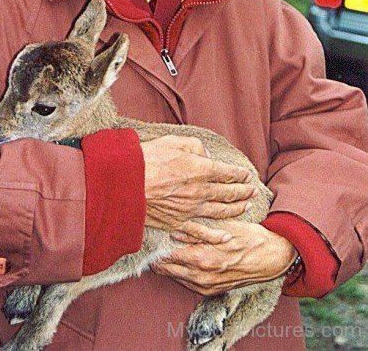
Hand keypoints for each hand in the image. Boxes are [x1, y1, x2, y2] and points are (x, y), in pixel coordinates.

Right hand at [140, 135, 255, 230]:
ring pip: (220, 211)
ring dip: (235, 209)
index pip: (228, 173)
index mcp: (201, 169)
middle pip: (228, 193)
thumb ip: (196, 147)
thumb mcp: (174, 141)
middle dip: (243, 191)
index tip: (246, 175)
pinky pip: (201, 232)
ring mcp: (190, 209)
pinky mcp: (178, 222)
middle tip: (252, 191)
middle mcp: (200, 191)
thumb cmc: (148, 158)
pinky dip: (215, 236)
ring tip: (245, 206)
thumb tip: (207, 156)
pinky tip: (226, 237)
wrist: (126, 182)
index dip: (240, 175)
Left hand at [151, 220, 297, 294]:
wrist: (271, 258)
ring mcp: (207, 286)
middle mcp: (202, 276)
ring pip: (175, 277)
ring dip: (168, 265)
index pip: (168, 256)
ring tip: (165, 250)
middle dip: (158, 257)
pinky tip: (181, 261)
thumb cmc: (249, 237)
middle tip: (154, 242)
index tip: (153, 235)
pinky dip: (181, 273)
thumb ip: (197, 230)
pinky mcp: (212, 291)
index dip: (158, 245)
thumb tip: (175, 231)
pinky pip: (188, 283)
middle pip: (167, 270)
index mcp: (203, 258)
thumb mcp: (223, 227)